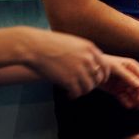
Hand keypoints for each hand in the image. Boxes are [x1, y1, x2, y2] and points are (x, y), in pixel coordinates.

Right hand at [20, 28, 138, 99]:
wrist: (34, 46)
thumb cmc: (49, 43)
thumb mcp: (72, 42)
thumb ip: (83, 52)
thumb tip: (89, 64)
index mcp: (89, 48)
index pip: (105, 66)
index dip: (103, 75)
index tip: (100, 81)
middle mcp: (87, 59)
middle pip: (98, 78)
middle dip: (92, 84)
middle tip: (83, 87)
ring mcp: (79, 70)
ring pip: (89, 87)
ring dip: (82, 91)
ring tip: (73, 92)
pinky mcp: (69, 80)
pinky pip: (77, 93)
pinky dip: (74, 96)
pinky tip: (68, 95)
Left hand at [98, 55, 138, 108]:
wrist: (90, 69)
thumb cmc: (104, 63)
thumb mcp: (117, 68)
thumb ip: (128, 76)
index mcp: (132, 67)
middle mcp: (130, 76)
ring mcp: (124, 84)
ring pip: (134, 94)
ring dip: (137, 100)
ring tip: (136, 105)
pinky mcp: (117, 91)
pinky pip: (125, 99)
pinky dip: (128, 103)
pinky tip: (129, 106)